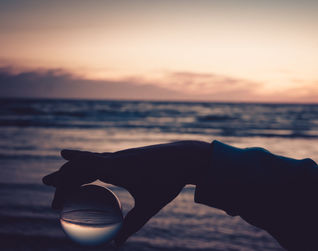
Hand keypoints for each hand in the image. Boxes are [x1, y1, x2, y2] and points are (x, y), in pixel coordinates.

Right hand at [42, 140, 210, 245]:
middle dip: (62, 179)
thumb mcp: (150, 206)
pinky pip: (101, 159)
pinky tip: (88, 171)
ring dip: (73, 169)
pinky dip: (88, 165)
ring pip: (88, 160)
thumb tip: (116, 244)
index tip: (56, 206)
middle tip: (52, 196)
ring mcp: (120, 155)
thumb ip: (132, 224)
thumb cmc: (168, 181)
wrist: (185, 157)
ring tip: (62, 179)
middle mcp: (113, 158)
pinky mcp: (127, 155)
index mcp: (114, 168)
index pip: (79, 175)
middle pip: (78, 166)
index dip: (63, 187)